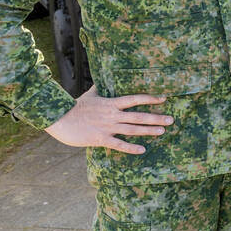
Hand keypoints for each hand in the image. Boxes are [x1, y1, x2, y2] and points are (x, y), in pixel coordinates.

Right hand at [44, 86, 171, 153]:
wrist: (59, 119)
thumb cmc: (74, 107)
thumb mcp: (89, 95)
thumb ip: (99, 90)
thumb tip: (102, 80)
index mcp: (111, 103)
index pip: (134, 99)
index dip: (150, 98)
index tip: (164, 98)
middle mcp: (112, 115)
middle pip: (138, 116)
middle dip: (156, 118)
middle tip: (171, 120)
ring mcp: (107, 127)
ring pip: (132, 129)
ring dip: (148, 131)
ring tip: (162, 132)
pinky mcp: (100, 139)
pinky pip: (118, 144)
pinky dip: (131, 148)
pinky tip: (142, 150)